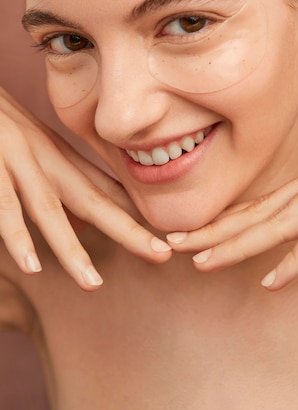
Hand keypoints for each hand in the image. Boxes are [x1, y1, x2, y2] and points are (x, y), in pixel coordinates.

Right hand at [0, 88, 170, 290]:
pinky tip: (32, 266)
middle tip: (162, 255)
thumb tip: (87, 227)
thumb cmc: (1, 126)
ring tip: (93, 283)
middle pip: (91, 199)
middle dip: (127, 230)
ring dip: (71, 248)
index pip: (103, 189)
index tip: (168, 237)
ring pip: (48, 209)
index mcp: (59, 157)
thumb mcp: (34, 149)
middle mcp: (45, 159)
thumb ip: (60, 187)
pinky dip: (17, 237)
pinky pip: (4, 207)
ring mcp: (17, 162)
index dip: (134, 214)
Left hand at [167, 80, 297, 289]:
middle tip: (171, 243)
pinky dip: (295, 258)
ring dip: (235, 244)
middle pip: (256, 213)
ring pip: (275, 223)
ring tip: (199, 263)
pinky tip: (271, 282)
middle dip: (213, 231)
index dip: (227, 221)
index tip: (196, 235)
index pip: (263, 205)